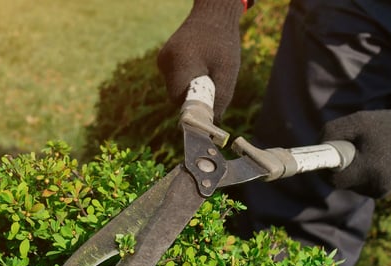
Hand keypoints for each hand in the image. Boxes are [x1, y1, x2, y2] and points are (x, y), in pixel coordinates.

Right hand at [157, 0, 243, 118]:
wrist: (213, 15)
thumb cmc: (223, 44)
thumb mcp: (228, 72)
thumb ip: (220, 98)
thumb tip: (212, 124)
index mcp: (182, 62)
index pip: (179, 99)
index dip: (193, 108)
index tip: (206, 111)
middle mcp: (166, 61)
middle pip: (175, 95)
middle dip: (193, 98)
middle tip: (211, 87)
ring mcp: (162, 60)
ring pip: (174, 88)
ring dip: (190, 88)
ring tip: (206, 71)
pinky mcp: (162, 59)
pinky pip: (173, 79)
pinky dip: (186, 79)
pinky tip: (197, 66)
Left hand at [321, 98, 390, 197]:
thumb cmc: (385, 125)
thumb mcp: (357, 121)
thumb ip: (331, 133)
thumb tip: (315, 149)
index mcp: (370, 169)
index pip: (333, 179)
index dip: (325, 168)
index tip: (322, 158)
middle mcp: (375, 186)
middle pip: (340, 183)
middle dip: (338, 168)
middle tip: (346, 149)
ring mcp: (380, 191)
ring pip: (349, 184)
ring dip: (349, 170)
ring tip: (365, 151)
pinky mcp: (382, 192)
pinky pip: (359, 184)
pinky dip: (359, 173)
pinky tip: (372, 160)